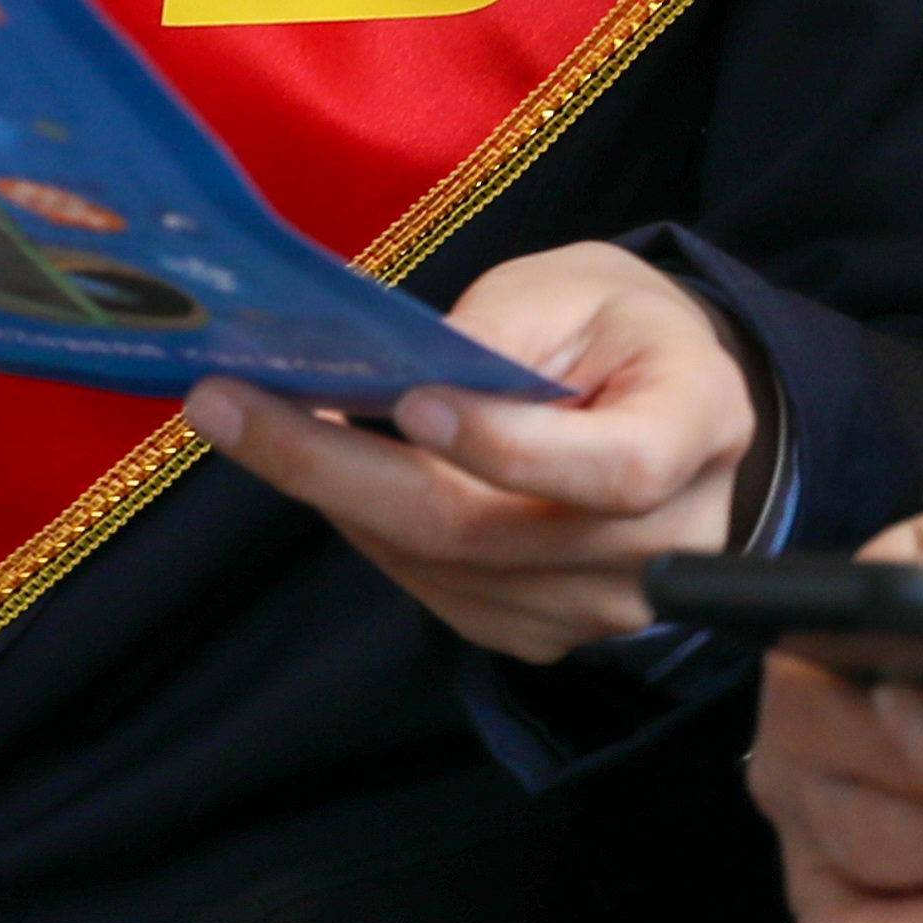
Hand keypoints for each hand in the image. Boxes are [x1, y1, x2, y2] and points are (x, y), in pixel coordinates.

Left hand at [178, 238, 758, 664]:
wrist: (677, 411)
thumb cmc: (628, 331)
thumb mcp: (581, 288)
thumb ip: (502, 335)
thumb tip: (390, 382)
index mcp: (696, 428)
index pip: (610, 469)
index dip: (508, 447)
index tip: (409, 402)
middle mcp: (661, 544)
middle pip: (485, 533)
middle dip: (338, 469)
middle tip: (227, 404)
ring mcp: (601, 608)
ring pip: (442, 567)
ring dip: (335, 495)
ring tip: (257, 418)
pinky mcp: (544, 635)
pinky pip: (435, 591)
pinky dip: (368, 527)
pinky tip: (327, 469)